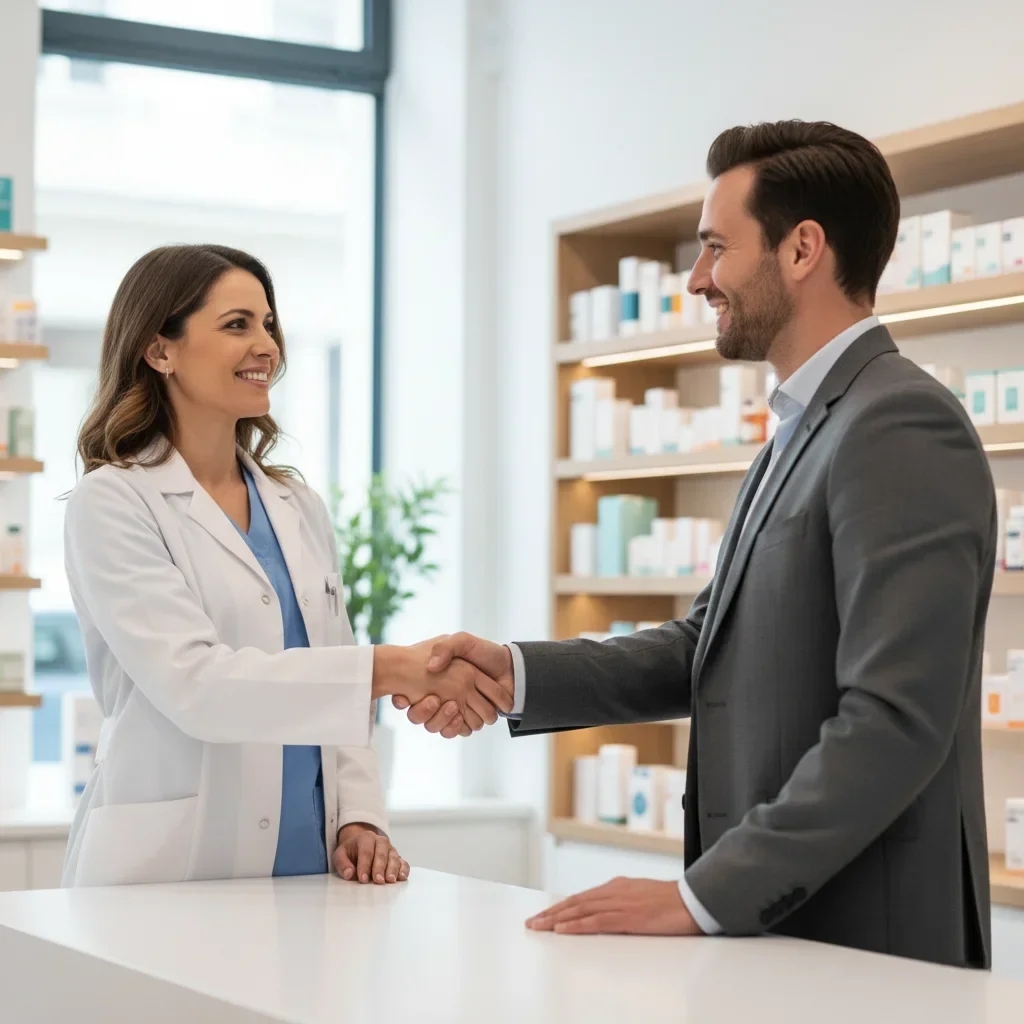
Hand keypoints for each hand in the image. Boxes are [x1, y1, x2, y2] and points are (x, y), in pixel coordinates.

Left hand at [333, 823, 409, 883]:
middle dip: (380, 867)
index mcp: (366, 838)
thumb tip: (349, 873)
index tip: (363, 878)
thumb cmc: (350, 852)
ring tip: (390, 880)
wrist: (360, 844)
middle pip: (382, 853)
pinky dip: (404, 869)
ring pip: (394, 857)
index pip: (366, 851)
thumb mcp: (340, 855)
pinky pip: (403, 862)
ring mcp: (390, 849)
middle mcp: (380, 841)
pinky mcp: (397, 857)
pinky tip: (402, 877)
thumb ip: (342, 864)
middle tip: (378, 880)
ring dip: (393, 869)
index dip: (364, 865)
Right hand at [393, 633, 514, 738]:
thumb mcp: (463, 641)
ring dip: (441, 719)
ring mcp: (454, 710)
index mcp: (435, 679)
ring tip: (452, 706)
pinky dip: (456, 726)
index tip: (402, 698)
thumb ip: (446, 648)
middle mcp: (441, 696)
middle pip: (418, 716)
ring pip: (434, 726)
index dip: (401, 699)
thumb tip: (431, 668)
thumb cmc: (485, 653)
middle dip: (422, 711)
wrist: (510, 668)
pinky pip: (453, 731)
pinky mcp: (467, 720)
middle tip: (433, 699)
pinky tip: (460, 715)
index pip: (407, 694)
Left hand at [525, 877, 701, 934]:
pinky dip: (577, 925)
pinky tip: (563, 930)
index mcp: (617, 887)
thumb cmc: (672, 902)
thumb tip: (606, 911)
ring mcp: (620, 903)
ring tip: (539, 926)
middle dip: (551, 913)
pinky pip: (597, 921)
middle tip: (532, 922)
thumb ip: (622, 901)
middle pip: (575, 902)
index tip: (544, 916)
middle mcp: (614, 891)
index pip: (581, 897)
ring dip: (557, 919)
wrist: (694, 901)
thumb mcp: (642, 897)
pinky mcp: (629, 917)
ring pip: (581, 910)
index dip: (560, 907)